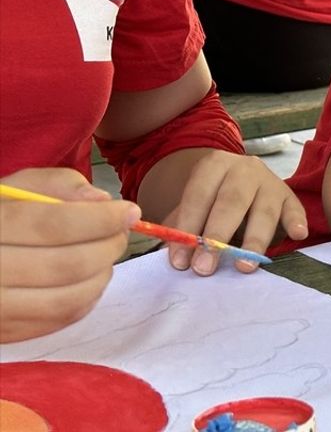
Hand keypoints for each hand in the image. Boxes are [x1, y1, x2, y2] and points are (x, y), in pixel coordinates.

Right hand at [0, 168, 138, 342]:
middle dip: (107, 248)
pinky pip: (55, 322)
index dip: (101, 219)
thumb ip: (59, 185)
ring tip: (104, 258)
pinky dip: (84, 301)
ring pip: (65, 300)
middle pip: (65, 266)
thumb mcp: (16, 187)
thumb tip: (102, 201)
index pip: (54, 225)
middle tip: (120, 235)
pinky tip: (87, 280)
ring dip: (100, 277)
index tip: (130, 211)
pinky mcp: (2, 331)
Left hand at [163, 151, 307, 275]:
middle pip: (231, 202)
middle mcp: (244, 168)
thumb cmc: (211, 200)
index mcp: (214, 165)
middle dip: (217, 238)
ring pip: (264, 211)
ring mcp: (270, 181)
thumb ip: (183, 227)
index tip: (180, 261)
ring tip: (244, 267)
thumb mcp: (193, 205)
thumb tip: (175, 259)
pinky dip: (296, 222)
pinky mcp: (289, 195)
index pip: (198, 196)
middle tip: (204, 268)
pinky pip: (295, 209)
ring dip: (253, 241)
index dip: (187, 229)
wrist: (239, 180)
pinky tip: (298, 235)